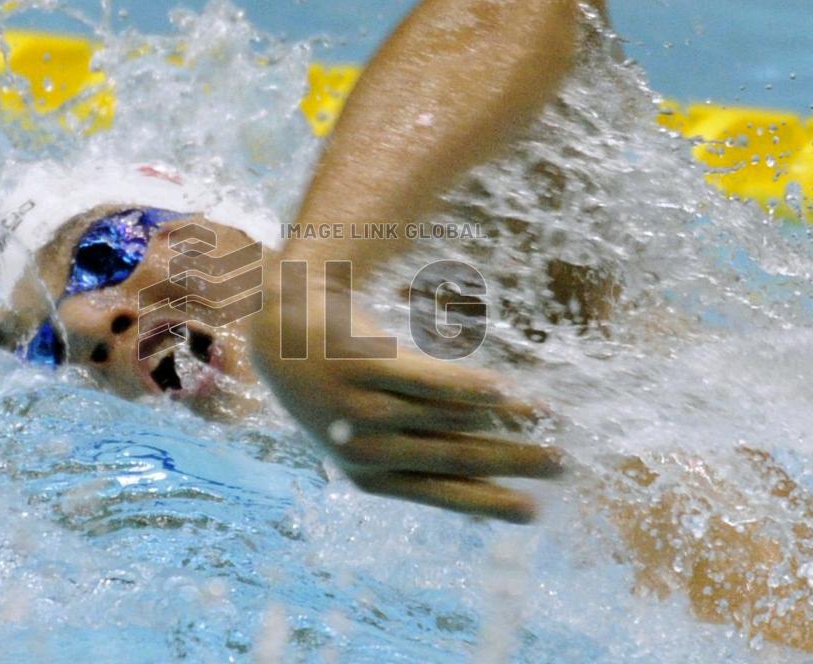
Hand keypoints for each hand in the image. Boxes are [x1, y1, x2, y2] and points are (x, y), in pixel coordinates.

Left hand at [249, 286, 563, 522]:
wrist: (283, 331)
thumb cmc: (337, 385)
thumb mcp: (370, 429)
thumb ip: (419, 447)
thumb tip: (486, 466)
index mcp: (369, 475)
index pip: (442, 495)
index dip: (490, 504)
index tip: (535, 511)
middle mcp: (363, 449)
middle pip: (453, 458)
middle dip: (512, 463)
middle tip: (561, 464)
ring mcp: (357, 407)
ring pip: (444, 418)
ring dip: (501, 419)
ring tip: (545, 415)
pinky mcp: (357, 366)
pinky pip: (420, 379)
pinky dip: (462, 386)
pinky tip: (502, 388)